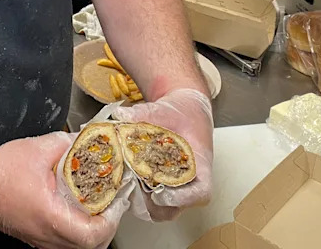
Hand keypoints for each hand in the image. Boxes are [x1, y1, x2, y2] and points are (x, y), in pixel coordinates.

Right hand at [0, 132, 127, 248]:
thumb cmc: (2, 171)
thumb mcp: (39, 148)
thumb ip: (68, 143)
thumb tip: (87, 139)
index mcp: (51, 217)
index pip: (92, 234)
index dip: (112, 219)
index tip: (118, 199)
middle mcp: (47, 236)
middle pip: (91, 246)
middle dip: (107, 225)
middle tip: (113, 202)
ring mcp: (41, 240)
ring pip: (78, 246)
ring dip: (93, 228)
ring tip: (100, 204)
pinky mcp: (36, 237)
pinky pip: (65, 242)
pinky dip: (78, 229)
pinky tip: (78, 209)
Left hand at [112, 88, 213, 220]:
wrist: (183, 111)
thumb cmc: (182, 113)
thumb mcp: (164, 110)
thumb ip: (143, 113)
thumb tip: (120, 113)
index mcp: (200, 164)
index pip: (201, 193)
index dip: (183, 198)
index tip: (161, 193)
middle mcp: (189, 182)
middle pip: (177, 208)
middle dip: (153, 204)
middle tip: (134, 189)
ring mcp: (175, 187)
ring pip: (162, 210)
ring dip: (143, 203)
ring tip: (126, 185)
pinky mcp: (160, 187)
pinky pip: (151, 202)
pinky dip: (137, 196)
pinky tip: (123, 181)